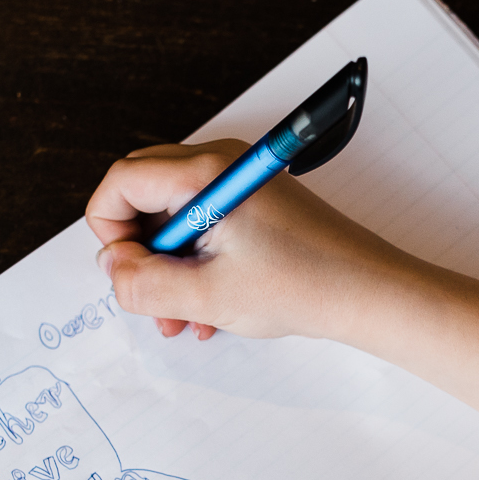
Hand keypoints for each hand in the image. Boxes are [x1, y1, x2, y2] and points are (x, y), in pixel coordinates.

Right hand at [84, 141, 409, 341]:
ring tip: (183, 316)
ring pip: (168, 213)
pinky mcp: (249, 197)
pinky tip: (207, 305)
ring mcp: (235, 178)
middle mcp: (217, 163)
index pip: (120, 182)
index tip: (130, 276)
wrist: (367, 290)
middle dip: (137, 252)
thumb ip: (143, 283)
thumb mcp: (206, 296)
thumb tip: (112, 267)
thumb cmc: (302, 286)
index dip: (111, 233)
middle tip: (153, 301)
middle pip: (140, 193)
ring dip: (165, 265)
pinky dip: (191, 260)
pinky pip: (198, 221)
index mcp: (204, 174)